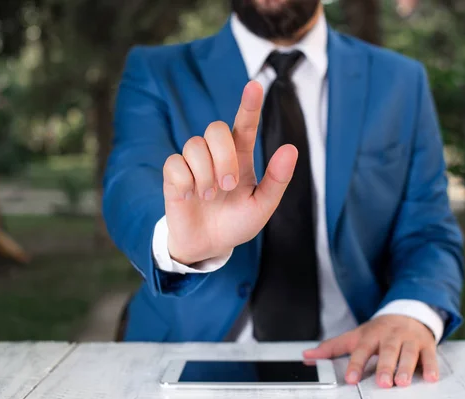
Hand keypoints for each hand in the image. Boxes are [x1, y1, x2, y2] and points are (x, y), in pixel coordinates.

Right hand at [163, 81, 297, 264]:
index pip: (244, 124)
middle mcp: (216, 155)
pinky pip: (175, 163)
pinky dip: (186, 182)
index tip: (254, 85)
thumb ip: (277, 180)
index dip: (249, 105)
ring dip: (205, 174)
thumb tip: (291, 149)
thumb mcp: (262, 206)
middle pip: (215, 129)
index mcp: (240, 157)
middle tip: (228, 185)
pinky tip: (190, 196)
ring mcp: (193, 164)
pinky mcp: (173, 175)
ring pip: (193, 145)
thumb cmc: (237, 223)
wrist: (209, 246)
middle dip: (223, 157)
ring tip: (210, 196)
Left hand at [303, 315, 438, 387]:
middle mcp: (390, 337)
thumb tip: (307, 356)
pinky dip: (430, 367)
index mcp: (371, 335)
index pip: (361, 350)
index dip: (355, 364)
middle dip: (385, 367)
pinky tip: (430, 377)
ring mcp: (409, 340)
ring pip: (408, 354)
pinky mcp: (425, 345)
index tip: (350, 379)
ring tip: (403, 382)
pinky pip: (429, 356)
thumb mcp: (355, 336)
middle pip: (387, 351)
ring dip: (406, 368)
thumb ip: (332, 348)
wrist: (407, 313)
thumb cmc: (378, 330)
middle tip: (383, 383)